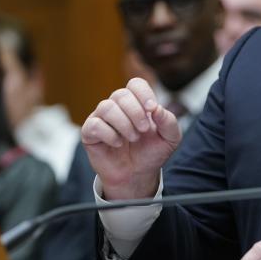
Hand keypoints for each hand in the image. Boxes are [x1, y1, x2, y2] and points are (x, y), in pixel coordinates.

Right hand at [80, 77, 180, 199]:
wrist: (138, 175)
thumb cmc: (151, 153)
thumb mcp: (170, 138)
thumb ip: (169, 121)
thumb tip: (157, 108)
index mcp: (136, 102)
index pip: (136, 84)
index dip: (144, 94)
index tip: (152, 109)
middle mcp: (117, 106)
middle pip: (121, 94)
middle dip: (135, 112)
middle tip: (143, 130)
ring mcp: (101, 118)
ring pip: (106, 107)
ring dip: (123, 124)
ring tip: (133, 138)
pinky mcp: (89, 133)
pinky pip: (94, 125)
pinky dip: (109, 135)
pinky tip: (118, 143)